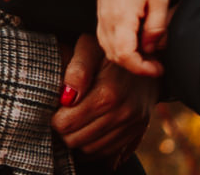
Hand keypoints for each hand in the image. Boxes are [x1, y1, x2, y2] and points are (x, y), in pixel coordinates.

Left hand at [52, 33, 160, 161]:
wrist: (145, 58)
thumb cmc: (108, 53)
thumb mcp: (90, 48)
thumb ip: (77, 69)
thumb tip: (67, 97)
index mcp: (108, 93)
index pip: (66, 123)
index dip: (54, 118)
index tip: (55, 108)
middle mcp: (123, 113)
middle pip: (76, 140)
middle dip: (64, 130)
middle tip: (61, 115)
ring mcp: (131, 125)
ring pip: (90, 150)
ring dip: (77, 140)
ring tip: (73, 122)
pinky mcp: (136, 132)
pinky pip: (107, 152)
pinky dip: (93, 145)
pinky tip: (88, 129)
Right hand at [95, 0, 169, 76]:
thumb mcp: (159, 0)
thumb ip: (156, 27)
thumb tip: (151, 49)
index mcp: (122, 17)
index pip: (125, 54)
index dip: (141, 68)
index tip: (158, 68)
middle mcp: (107, 21)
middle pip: (116, 56)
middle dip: (136, 66)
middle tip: (156, 63)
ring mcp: (102, 19)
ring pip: (109, 51)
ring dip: (128, 59)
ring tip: (147, 55)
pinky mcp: (101, 17)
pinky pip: (106, 41)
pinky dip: (119, 49)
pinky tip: (135, 46)